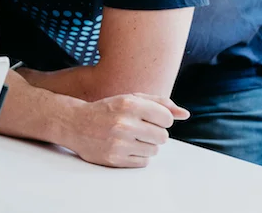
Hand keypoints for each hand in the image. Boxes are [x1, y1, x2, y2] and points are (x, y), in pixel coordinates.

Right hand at [60, 93, 189, 167]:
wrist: (75, 124)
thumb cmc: (107, 110)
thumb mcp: (131, 99)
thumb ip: (160, 103)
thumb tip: (186, 114)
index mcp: (130, 104)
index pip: (167, 118)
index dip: (161, 119)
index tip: (149, 118)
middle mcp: (124, 123)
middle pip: (163, 137)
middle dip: (154, 133)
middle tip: (139, 129)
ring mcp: (119, 143)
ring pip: (154, 150)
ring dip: (146, 145)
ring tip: (130, 138)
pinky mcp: (114, 158)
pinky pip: (143, 162)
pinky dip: (138, 156)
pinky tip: (125, 147)